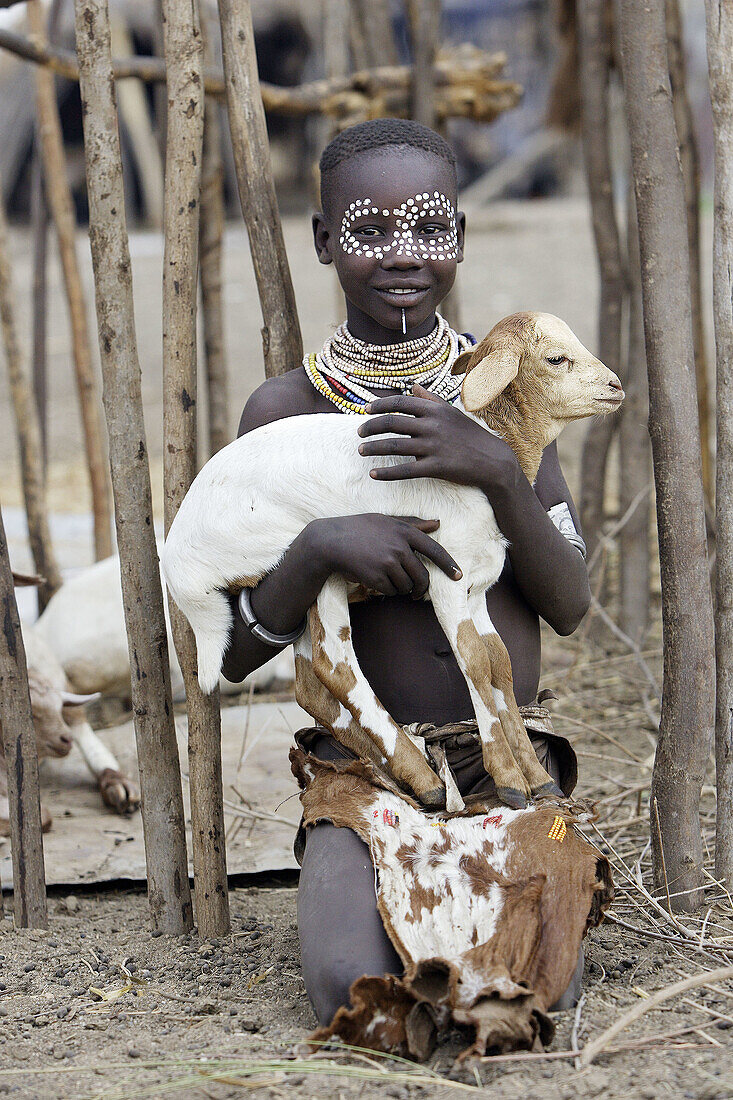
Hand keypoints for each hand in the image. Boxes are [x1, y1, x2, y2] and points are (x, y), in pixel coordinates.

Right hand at [304, 514, 461, 598]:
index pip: (434, 550)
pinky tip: (375, 580)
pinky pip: (391, 591)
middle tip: (416, 594)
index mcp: (405, 531)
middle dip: (421, 588)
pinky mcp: (377, 577)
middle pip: (422, 576)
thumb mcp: (386, 520)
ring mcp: (388, 562)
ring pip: (406, 586)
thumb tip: (437, 523)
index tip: (458, 576)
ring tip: (386, 578)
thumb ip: (412, 524)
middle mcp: (400, 547)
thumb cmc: (359, 528)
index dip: (448, 565)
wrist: (330, 541)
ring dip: (400, 588)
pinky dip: (386, 590)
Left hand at [357, 383, 517, 488]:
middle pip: (391, 423)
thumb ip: (430, 400)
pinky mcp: (436, 467)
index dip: (378, 406)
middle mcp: (432, 425)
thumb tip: (413, 386)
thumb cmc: (470, 435)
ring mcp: (434, 446)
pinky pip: (405, 470)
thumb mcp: (452, 412)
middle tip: (359, 433)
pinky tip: (374, 474)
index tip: (364, 410)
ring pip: (394, 446)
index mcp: (434, 410)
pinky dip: (386, 473)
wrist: (493, 461)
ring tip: (361, 451)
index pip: (399, 402)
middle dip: (370, 427)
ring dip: (373, 448)